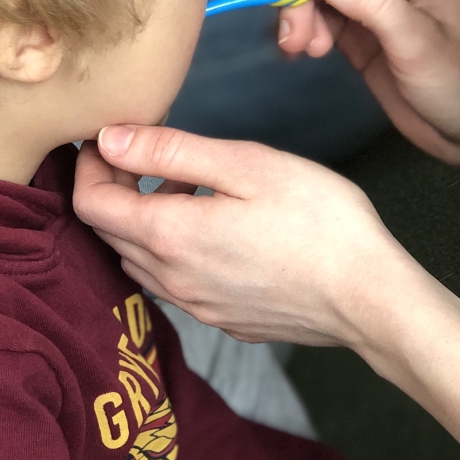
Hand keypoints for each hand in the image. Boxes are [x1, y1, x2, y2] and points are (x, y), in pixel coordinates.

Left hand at [73, 127, 412, 346]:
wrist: (370, 298)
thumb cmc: (319, 222)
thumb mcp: (247, 164)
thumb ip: (170, 150)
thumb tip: (109, 139)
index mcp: (169, 235)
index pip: (91, 204)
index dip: (89, 167)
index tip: (108, 139)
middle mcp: (171, 279)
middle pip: (109, 234)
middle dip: (115, 189)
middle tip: (149, 153)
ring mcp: (197, 306)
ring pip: (140, 260)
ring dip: (145, 221)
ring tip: (190, 186)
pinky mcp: (224, 320)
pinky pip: (175, 282)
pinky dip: (174, 249)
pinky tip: (217, 227)